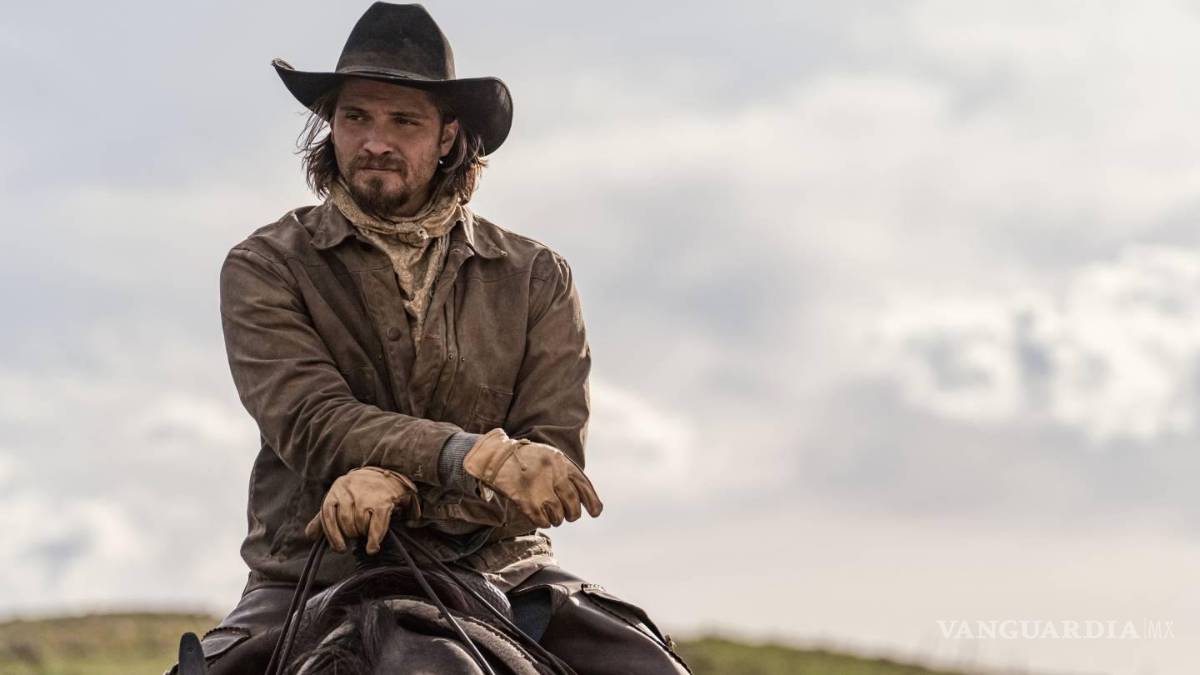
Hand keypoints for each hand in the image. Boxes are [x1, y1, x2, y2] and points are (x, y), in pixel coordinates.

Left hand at [304, 466, 419, 553]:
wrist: (385, 477)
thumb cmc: (357, 492)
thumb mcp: (338, 498)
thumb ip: (323, 517)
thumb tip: (309, 535)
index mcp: (336, 491)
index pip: (328, 515)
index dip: (332, 534)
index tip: (338, 548)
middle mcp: (350, 492)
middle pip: (345, 522)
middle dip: (350, 533)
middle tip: (355, 535)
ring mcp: (367, 497)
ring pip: (360, 524)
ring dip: (362, 533)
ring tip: (365, 531)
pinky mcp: (382, 503)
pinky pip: (376, 526)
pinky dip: (373, 540)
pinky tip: (372, 548)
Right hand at [462, 428, 602, 527]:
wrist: (496, 458)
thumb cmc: (527, 459)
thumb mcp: (550, 457)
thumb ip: (566, 473)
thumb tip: (584, 500)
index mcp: (561, 462)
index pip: (583, 485)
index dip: (591, 501)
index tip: (595, 512)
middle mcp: (553, 474)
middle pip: (572, 503)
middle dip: (573, 513)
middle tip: (570, 515)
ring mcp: (539, 489)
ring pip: (559, 515)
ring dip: (557, 518)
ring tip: (552, 514)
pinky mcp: (526, 502)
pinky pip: (543, 521)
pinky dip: (544, 522)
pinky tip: (541, 517)